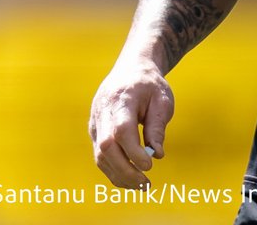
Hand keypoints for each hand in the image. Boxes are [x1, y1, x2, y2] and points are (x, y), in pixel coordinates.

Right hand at [88, 58, 173, 188]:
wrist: (131, 69)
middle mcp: (103, 111)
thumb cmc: (149, 85)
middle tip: (146, 183)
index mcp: (121, 98)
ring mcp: (95, 122)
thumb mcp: (162, 99)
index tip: (150, 165)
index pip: (121, 130)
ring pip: (100, 155)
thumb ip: (158, 126)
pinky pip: (100, 156)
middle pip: (106, 146)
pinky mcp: (94, 131)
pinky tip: (130, 179)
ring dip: (119, 175)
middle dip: (125, 169)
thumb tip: (158, 154)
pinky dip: (114, 170)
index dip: (133, 151)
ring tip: (141, 186)